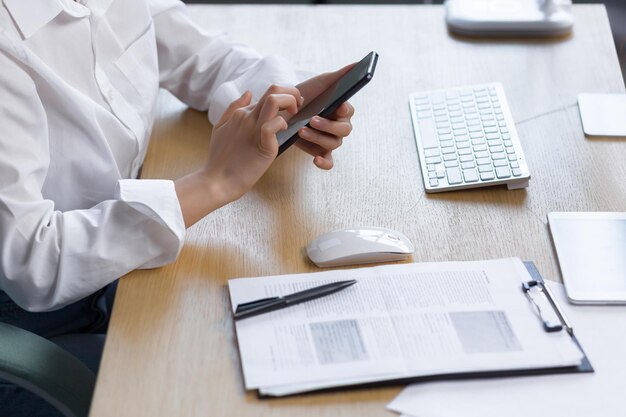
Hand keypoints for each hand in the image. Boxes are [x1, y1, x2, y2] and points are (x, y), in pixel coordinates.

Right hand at [175, 85, 301, 226]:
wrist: (216, 181)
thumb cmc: (220, 159)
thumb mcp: (221, 128)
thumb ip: (234, 109)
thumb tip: (249, 92)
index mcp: (241, 113)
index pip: (268, 95)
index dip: (284, 98)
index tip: (292, 108)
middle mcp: (247, 117)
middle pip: (273, 90)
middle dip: (292, 93)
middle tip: (298, 107)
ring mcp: (254, 129)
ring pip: (274, 100)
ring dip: (291, 102)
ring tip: (295, 114)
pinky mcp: (262, 144)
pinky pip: (274, 124)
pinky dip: (283, 124)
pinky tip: (285, 131)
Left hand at [295, 64, 356, 169]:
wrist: (284, 110)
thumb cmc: (307, 95)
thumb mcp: (321, 83)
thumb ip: (341, 75)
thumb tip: (358, 64)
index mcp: (342, 110)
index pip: (349, 110)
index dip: (344, 109)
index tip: (337, 106)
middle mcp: (339, 126)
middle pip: (343, 130)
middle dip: (328, 125)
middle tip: (312, 119)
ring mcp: (330, 140)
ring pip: (333, 143)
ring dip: (318, 138)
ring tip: (301, 130)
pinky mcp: (319, 152)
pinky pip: (328, 161)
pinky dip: (324, 162)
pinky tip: (316, 160)